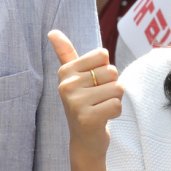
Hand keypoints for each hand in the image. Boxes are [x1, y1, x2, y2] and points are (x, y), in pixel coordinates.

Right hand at [48, 30, 124, 159]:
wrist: (84, 139)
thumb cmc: (84, 103)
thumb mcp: (74, 76)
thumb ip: (66, 53)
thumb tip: (52, 31)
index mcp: (65, 71)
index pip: (103, 55)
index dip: (105, 69)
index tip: (92, 83)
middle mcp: (66, 85)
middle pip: (112, 71)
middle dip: (111, 86)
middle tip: (97, 99)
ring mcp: (75, 102)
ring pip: (117, 88)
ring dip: (114, 100)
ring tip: (99, 108)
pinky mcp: (87, 118)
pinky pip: (117, 104)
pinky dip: (115, 112)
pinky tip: (102, 118)